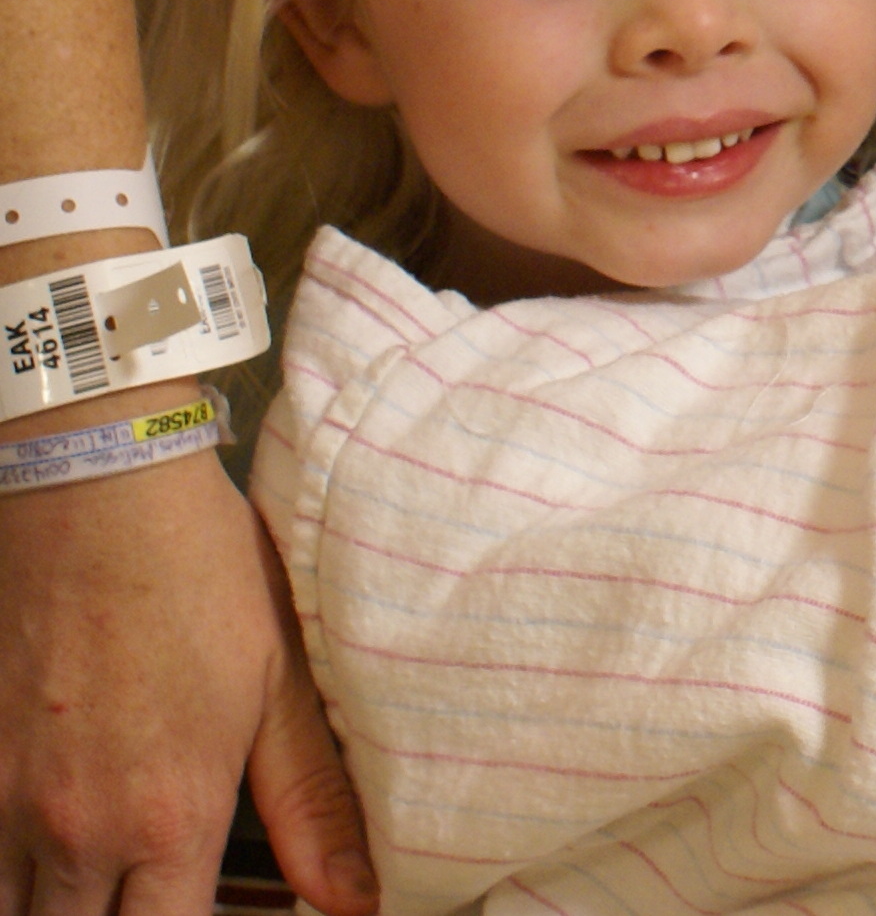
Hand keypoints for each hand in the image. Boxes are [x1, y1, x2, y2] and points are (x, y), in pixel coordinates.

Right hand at [1, 444, 374, 915]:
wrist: (95, 487)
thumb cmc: (198, 573)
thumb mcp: (282, 681)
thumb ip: (312, 800)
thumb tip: (354, 896)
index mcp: (169, 816)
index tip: (195, 910)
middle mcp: (75, 827)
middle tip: (144, 889)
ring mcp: (3, 799)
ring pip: (12, 909)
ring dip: (53, 902)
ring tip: (98, 878)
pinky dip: (6, 864)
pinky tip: (42, 841)